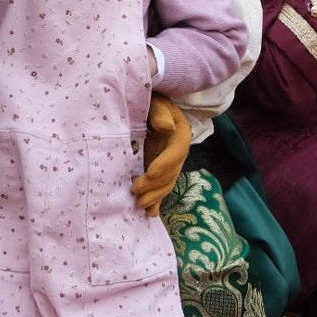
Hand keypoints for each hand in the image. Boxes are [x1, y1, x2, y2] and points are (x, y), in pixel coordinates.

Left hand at [132, 94, 190, 216]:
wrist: (154, 109)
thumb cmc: (154, 103)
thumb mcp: (158, 102)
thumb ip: (161, 113)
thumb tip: (165, 126)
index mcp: (180, 136)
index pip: (175, 153)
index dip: (163, 164)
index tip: (149, 173)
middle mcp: (178, 153)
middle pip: (170, 173)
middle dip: (154, 185)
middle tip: (135, 191)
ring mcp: (170, 164)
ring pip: (166, 184)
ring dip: (154, 196)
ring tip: (139, 204)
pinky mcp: (161, 171)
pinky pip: (162, 188)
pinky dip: (157, 202)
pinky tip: (150, 213)